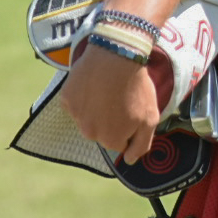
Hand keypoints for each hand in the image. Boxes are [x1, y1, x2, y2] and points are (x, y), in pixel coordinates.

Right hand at [58, 43, 162, 164]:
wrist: (115, 57)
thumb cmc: (136, 88)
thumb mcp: (150, 118)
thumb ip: (141, 145)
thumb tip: (130, 160)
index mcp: (111, 140)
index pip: (120, 142)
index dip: (129, 126)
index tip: (133, 109)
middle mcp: (90, 133)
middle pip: (102, 131)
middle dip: (111, 119)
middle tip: (121, 98)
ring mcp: (76, 116)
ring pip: (88, 117)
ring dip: (97, 107)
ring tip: (108, 88)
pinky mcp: (66, 99)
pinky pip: (76, 102)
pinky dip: (84, 95)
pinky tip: (94, 82)